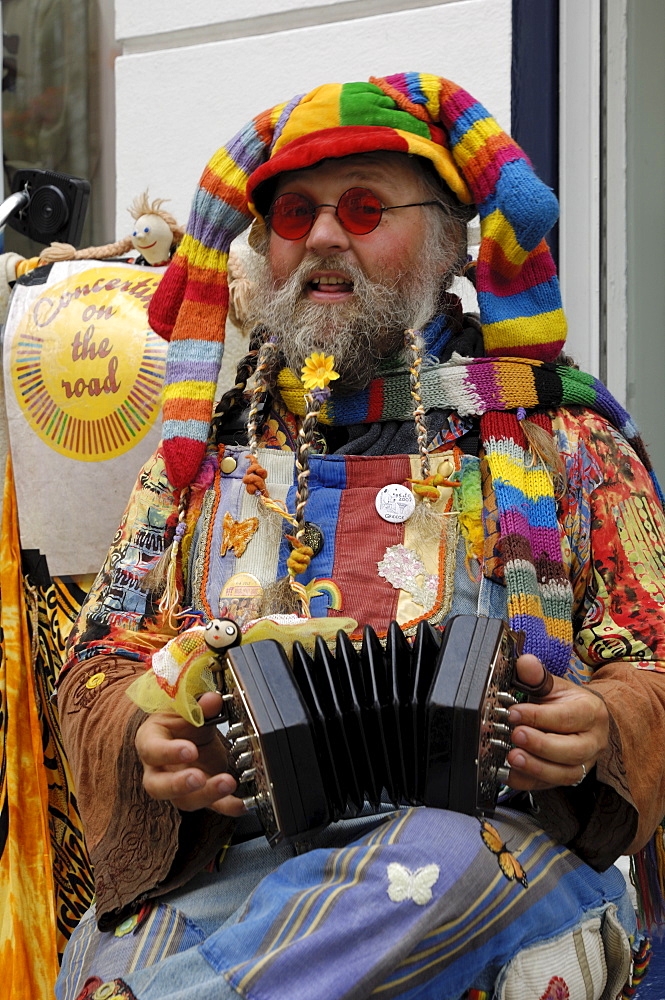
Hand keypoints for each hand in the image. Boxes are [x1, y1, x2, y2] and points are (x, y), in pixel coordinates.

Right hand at [135, 691, 246, 815]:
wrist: (188, 732)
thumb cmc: (180, 720)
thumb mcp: (188, 709)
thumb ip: (200, 707)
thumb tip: (213, 700)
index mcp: (151, 741)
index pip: (153, 750)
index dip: (169, 753)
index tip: (190, 750)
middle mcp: (159, 769)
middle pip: (159, 786)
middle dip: (179, 784)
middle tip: (199, 778)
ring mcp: (177, 786)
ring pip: (184, 800)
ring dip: (207, 795)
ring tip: (228, 783)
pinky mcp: (199, 794)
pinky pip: (211, 805)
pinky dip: (227, 805)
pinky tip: (241, 804)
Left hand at [505, 654, 609, 790]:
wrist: (583, 719)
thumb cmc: (567, 702)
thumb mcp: (555, 685)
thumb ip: (538, 676)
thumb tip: (525, 663)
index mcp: (591, 713)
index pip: (567, 717)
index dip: (539, 716)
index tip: (514, 712)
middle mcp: (592, 742)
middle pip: (571, 750)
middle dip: (540, 745)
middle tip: (515, 735)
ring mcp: (583, 764)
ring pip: (565, 773)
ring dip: (536, 768)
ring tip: (512, 757)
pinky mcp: (569, 778)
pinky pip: (550, 786)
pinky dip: (528, 782)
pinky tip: (509, 773)